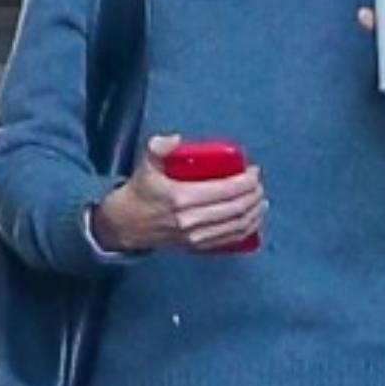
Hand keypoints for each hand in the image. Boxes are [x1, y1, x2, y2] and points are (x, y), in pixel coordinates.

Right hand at [92, 135, 268, 254]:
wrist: (124, 226)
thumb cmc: (139, 194)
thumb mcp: (145, 165)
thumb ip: (158, 147)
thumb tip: (176, 139)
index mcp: (181, 198)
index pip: (224, 190)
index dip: (245, 181)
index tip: (253, 171)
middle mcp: (191, 220)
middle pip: (235, 209)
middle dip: (253, 195)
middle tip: (258, 183)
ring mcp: (196, 237)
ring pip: (236, 226)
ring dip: (254, 213)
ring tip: (260, 199)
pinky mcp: (198, 246)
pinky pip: (230, 240)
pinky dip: (247, 229)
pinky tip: (253, 219)